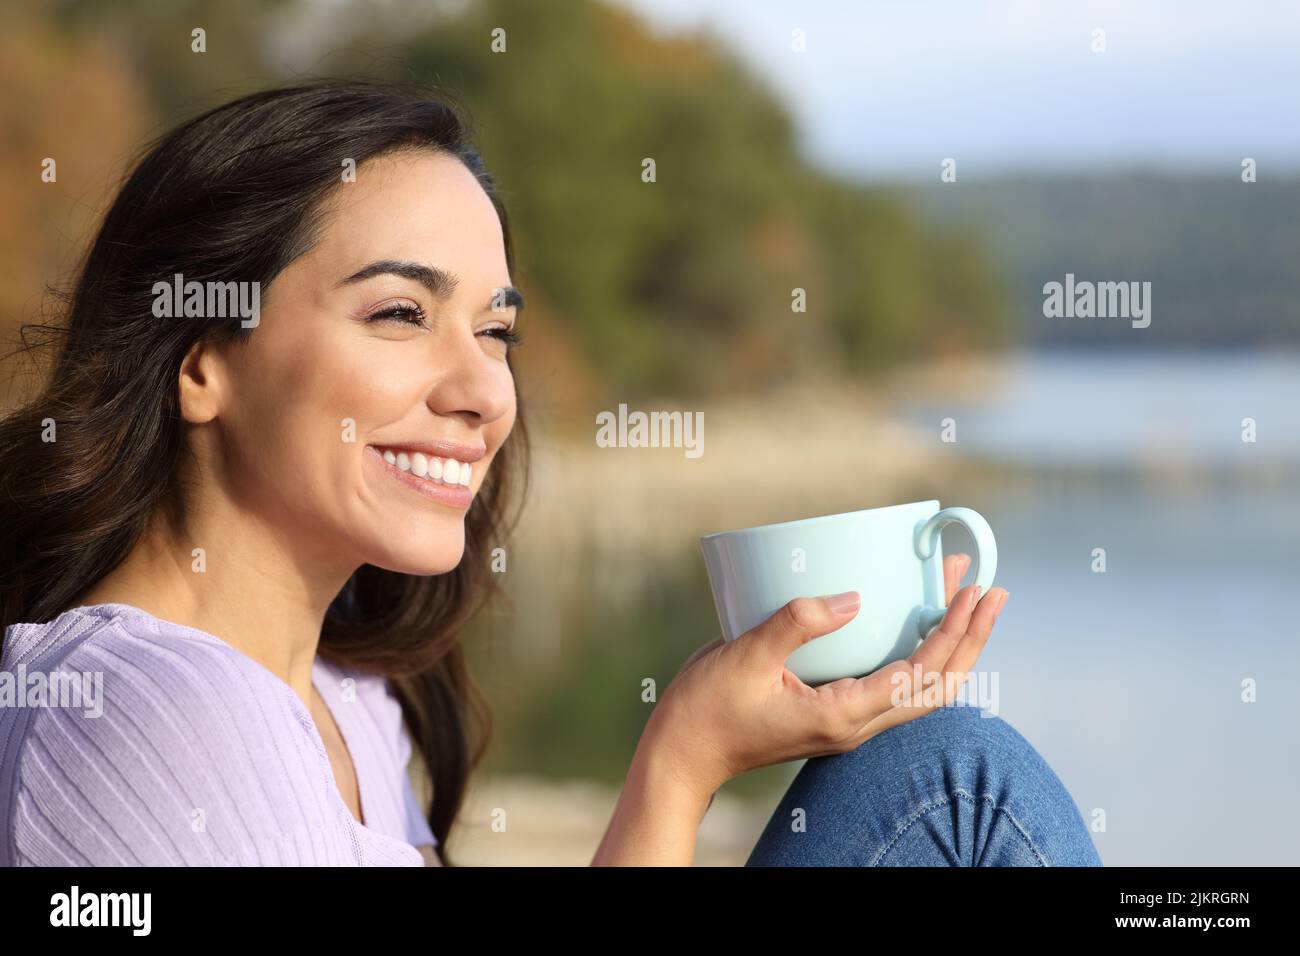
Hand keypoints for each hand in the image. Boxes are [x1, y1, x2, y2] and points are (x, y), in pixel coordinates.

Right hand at [651, 553, 1008, 800]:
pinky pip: (893, 685)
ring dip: (949, 646)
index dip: (951, 634)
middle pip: (937, 688)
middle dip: (969, 640)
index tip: (971, 593)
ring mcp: (847, 723)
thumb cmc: (708, 709)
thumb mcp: (746, 657)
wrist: (684, 754)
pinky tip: (915, 624)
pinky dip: (916, 652)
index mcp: (841, 716)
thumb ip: (799, 623)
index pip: (918, 677)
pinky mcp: (834, 713)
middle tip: (990, 591)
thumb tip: (854, 599)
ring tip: (965, 599)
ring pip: (920, 690)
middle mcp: (854, 725)